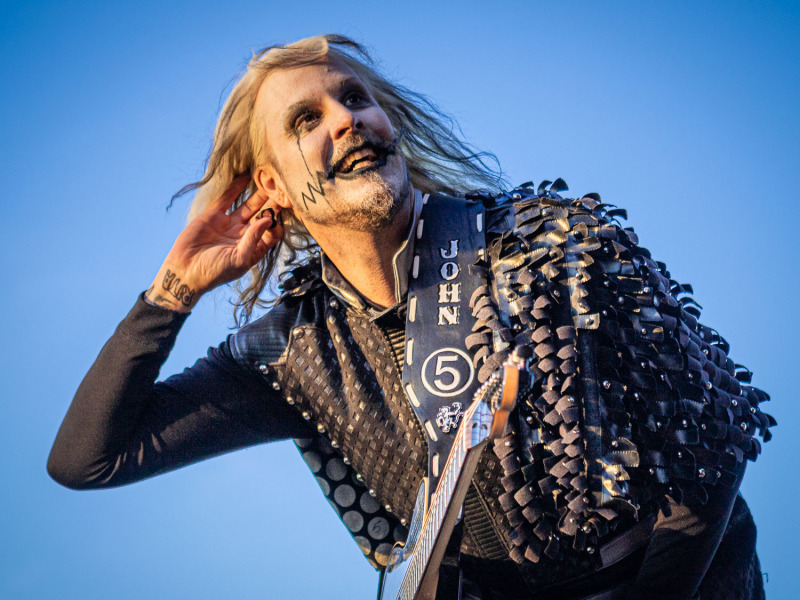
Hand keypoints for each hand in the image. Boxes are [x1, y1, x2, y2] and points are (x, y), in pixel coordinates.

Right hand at [146, 175, 283, 311]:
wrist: (186, 270)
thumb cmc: (215, 272)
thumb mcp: (239, 259)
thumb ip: (254, 239)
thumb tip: (269, 219)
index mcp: (253, 248)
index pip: (272, 233)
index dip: (278, 223)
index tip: (283, 214)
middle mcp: (244, 235)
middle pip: (263, 215)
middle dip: (273, 204)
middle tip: (283, 189)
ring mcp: (230, 224)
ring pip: (249, 205)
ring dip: (259, 194)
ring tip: (269, 179)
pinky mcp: (214, 215)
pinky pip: (228, 198)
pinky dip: (237, 187)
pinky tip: (247, 176)